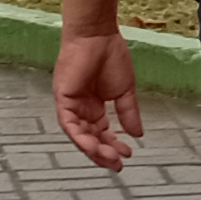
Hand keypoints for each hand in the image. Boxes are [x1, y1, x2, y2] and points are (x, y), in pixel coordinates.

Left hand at [55, 31, 141, 169]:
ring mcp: (71, 105)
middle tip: (117, 163)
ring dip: (93, 149)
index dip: (113, 145)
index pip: (102, 133)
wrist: (98, 35)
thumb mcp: (124, 91)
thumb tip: (138, 134)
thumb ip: (129, 113)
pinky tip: (93, 146)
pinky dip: (80, 137)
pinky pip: (69, 124)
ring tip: (109, 158)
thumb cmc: (110, 55)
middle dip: (103, 152)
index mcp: (95, 106)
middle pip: (90, 138)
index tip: (127, 154)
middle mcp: (81, 108)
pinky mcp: (63, 99)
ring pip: (79, 135)